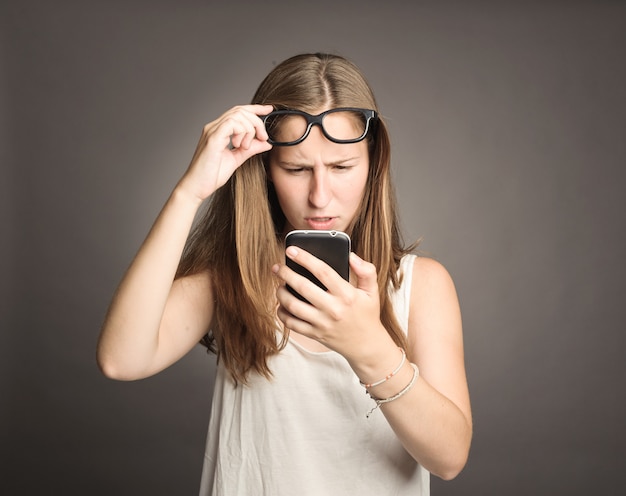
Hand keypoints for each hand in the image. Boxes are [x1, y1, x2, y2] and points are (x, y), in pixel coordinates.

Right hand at [177, 104, 273, 201]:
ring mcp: (212, 131)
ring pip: (238, 115)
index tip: (269, 110)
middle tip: (263, 137)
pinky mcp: (212, 138)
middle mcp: (214, 127)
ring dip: (249, 129)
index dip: (255, 108)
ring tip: (246, 147)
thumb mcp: (237, 159)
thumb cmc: (212, 175)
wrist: (197, 188)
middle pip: (240, 110)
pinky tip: (239, 146)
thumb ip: (251, 149)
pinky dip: (241, 132)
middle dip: (257, 121)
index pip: (238, 111)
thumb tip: (266, 142)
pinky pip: (231, 124)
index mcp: (219, 130)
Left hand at [274, 247, 389, 361]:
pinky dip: (282, 313)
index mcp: (347, 295)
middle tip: (277, 266)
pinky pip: (292, 324)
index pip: (323, 271)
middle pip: (303, 287)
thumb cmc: (367, 314)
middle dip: (285, 274)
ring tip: (279, 285)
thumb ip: (366, 271)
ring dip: (281, 293)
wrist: (367, 346)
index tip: (291, 250)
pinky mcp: (315, 334)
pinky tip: (281, 305)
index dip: (305, 258)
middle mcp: (333, 309)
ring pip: (293, 306)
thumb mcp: (372, 291)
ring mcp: (322, 323)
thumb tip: (351, 256)